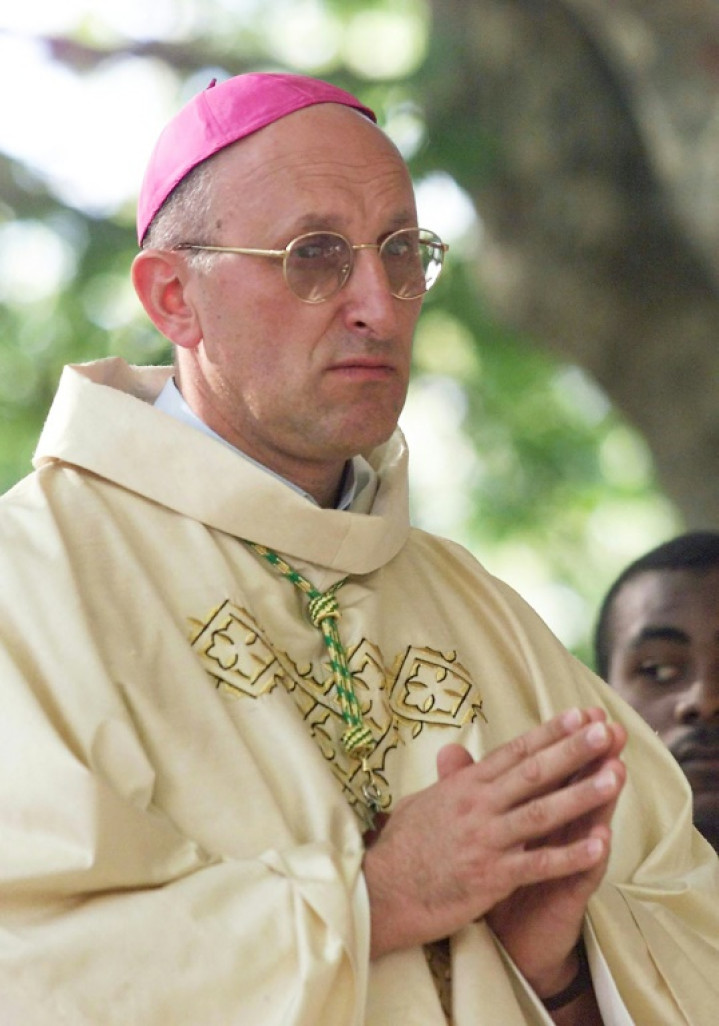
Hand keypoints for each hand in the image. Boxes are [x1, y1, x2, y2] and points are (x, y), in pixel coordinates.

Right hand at [363, 708, 625, 961]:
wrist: (381, 893)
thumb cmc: (402, 848)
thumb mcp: (423, 802)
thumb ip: (449, 778)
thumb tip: (454, 751)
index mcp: (465, 786)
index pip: (514, 752)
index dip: (549, 733)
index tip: (580, 714)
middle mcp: (477, 806)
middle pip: (533, 772)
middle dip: (573, 750)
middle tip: (606, 729)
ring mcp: (485, 840)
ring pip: (541, 812)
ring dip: (581, 794)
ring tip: (614, 777)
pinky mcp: (490, 876)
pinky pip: (538, 864)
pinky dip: (570, 855)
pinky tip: (599, 845)